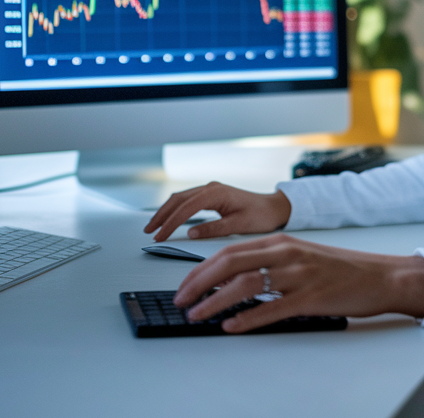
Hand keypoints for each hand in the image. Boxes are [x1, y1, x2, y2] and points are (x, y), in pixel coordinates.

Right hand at [144, 182, 290, 241]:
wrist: (274, 208)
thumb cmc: (261, 215)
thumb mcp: (238, 225)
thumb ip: (214, 229)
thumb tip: (191, 233)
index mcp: (216, 193)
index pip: (185, 208)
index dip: (170, 223)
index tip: (160, 236)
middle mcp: (210, 188)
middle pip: (177, 199)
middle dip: (161, 215)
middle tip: (150, 231)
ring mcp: (210, 190)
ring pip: (180, 199)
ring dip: (165, 212)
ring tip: (154, 227)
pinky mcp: (211, 196)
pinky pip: (187, 201)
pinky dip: (175, 210)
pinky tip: (169, 219)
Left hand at [172, 234, 423, 332]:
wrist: (382, 276)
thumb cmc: (341, 269)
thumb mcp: (301, 256)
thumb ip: (270, 262)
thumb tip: (233, 280)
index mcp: (280, 241)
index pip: (229, 252)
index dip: (201, 269)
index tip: (184, 286)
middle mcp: (286, 253)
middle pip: (230, 263)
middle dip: (198, 283)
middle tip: (180, 300)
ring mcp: (299, 275)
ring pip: (246, 284)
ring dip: (215, 301)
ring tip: (198, 315)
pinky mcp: (312, 298)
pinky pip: (273, 308)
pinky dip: (248, 318)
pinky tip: (232, 326)